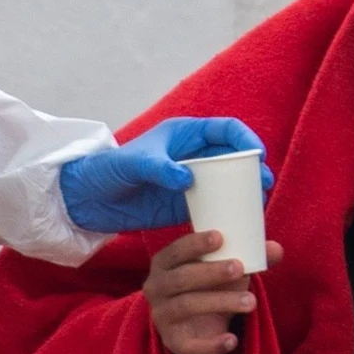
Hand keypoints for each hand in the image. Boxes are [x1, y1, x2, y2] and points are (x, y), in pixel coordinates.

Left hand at [58, 117, 273, 232]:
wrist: (89, 198)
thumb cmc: (108, 169)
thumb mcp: (133, 164)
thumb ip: (159, 168)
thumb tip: (187, 179)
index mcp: (184, 135)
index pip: (224, 130)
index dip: (245, 139)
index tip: (257, 155)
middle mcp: (192, 156)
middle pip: (233, 158)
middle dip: (252, 169)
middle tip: (264, 185)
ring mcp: (191, 182)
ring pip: (228, 184)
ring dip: (244, 193)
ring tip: (257, 206)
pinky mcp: (184, 206)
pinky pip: (214, 207)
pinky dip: (228, 213)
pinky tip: (238, 224)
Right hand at [143, 231, 284, 353]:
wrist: (195, 327)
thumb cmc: (208, 286)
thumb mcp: (226, 270)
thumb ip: (251, 258)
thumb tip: (277, 249)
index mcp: (164, 263)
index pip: (175, 250)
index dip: (195, 243)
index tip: (220, 237)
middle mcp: (156, 288)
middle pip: (181, 278)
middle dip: (211, 272)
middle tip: (240, 268)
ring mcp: (161, 315)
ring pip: (187, 306)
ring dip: (220, 302)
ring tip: (250, 302)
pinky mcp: (172, 341)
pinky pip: (189, 345)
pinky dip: (211, 344)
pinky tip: (232, 340)